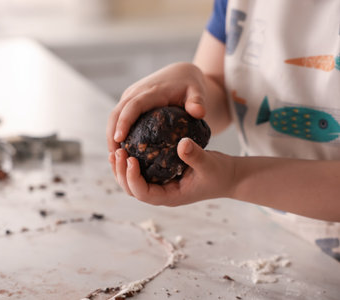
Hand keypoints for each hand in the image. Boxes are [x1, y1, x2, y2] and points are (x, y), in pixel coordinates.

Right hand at [106, 62, 206, 153]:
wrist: (181, 73)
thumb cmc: (190, 85)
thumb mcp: (197, 91)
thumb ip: (198, 101)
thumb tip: (198, 112)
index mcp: (151, 91)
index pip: (133, 106)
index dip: (124, 122)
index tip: (119, 138)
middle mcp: (136, 92)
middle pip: (117, 112)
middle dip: (111, 133)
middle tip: (113, 155)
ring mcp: (131, 95)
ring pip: (114, 115)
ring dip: (110, 134)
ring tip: (113, 156)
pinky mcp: (129, 99)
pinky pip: (118, 115)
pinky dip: (115, 130)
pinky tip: (120, 147)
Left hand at [109, 137, 235, 205]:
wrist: (228, 175)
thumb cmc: (221, 173)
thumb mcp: (210, 164)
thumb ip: (196, 156)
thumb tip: (182, 144)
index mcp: (170, 197)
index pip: (143, 193)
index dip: (132, 178)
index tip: (130, 158)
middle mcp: (161, 193)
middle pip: (132, 190)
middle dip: (122, 173)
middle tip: (118, 152)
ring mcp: (160, 186)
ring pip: (132, 182)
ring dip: (121, 169)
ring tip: (116, 151)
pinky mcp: (160, 175)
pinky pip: (140, 172)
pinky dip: (129, 163)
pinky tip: (126, 148)